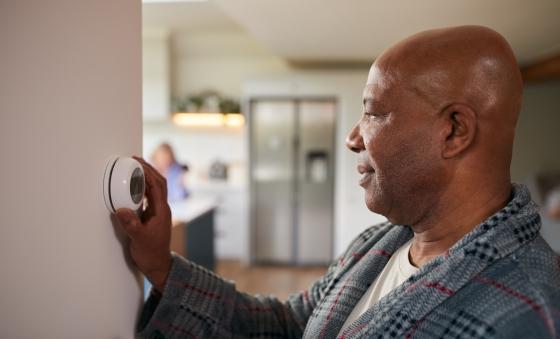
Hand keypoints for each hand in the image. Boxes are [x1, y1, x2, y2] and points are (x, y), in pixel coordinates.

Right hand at [115, 156, 171, 292]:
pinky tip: (133, 186)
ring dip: (146, 177)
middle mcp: (161, 209)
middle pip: (158, 183)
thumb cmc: (151, 253)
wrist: (158, 265)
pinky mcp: (152, 216)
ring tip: (133, 168)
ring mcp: (157, 212)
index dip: (148, 172)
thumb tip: (121, 210)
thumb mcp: (139, 239)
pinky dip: (142, 188)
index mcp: (162, 211)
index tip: (137, 162)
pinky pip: (148, 197)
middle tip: (135, 159)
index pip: (157, 186)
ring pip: (154, 189)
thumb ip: (131, 225)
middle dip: (148, 169)